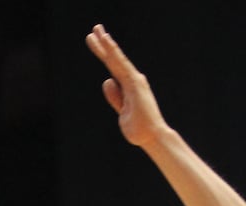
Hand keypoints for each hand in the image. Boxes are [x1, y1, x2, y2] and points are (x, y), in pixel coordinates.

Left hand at [85, 23, 167, 149]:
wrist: (151, 137)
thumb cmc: (139, 129)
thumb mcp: (122, 112)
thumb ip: (116, 97)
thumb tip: (107, 81)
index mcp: (127, 87)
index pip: (112, 68)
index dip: (103, 54)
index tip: (93, 41)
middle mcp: (132, 80)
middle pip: (113, 60)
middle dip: (103, 44)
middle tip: (94, 29)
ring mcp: (134, 80)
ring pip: (116, 59)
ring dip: (106, 44)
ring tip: (96, 30)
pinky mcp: (134, 83)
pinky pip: (121, 65)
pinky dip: (114, 53)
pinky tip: (107, 42)